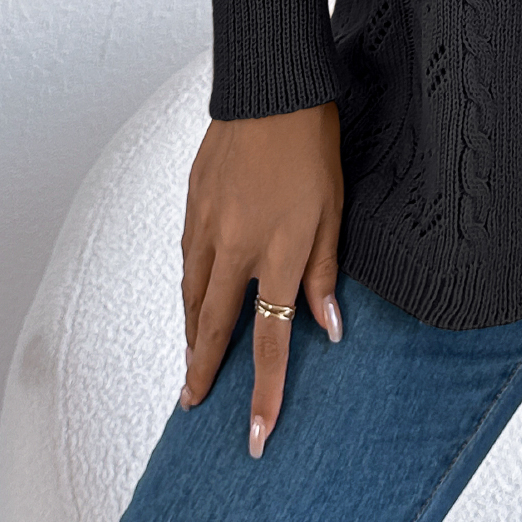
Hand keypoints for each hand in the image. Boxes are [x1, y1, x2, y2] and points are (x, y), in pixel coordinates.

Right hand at [179, 101, 343, 457]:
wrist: (271, 88)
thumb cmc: (313, 144)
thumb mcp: (335, 209)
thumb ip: (326, 271)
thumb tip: (330, 328)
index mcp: (279, 251)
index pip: (272, 338)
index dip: (266, 390)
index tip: (258, 432)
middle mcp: (236, 247)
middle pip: (215, 327)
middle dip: (204, 373)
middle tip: (194, 406)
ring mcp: (208, 225)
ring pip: (193, 295)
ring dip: (192, 333)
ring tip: (192, 362)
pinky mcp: (193, 203)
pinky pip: (187, 258)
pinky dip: (189, 285)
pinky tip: (192, 295)